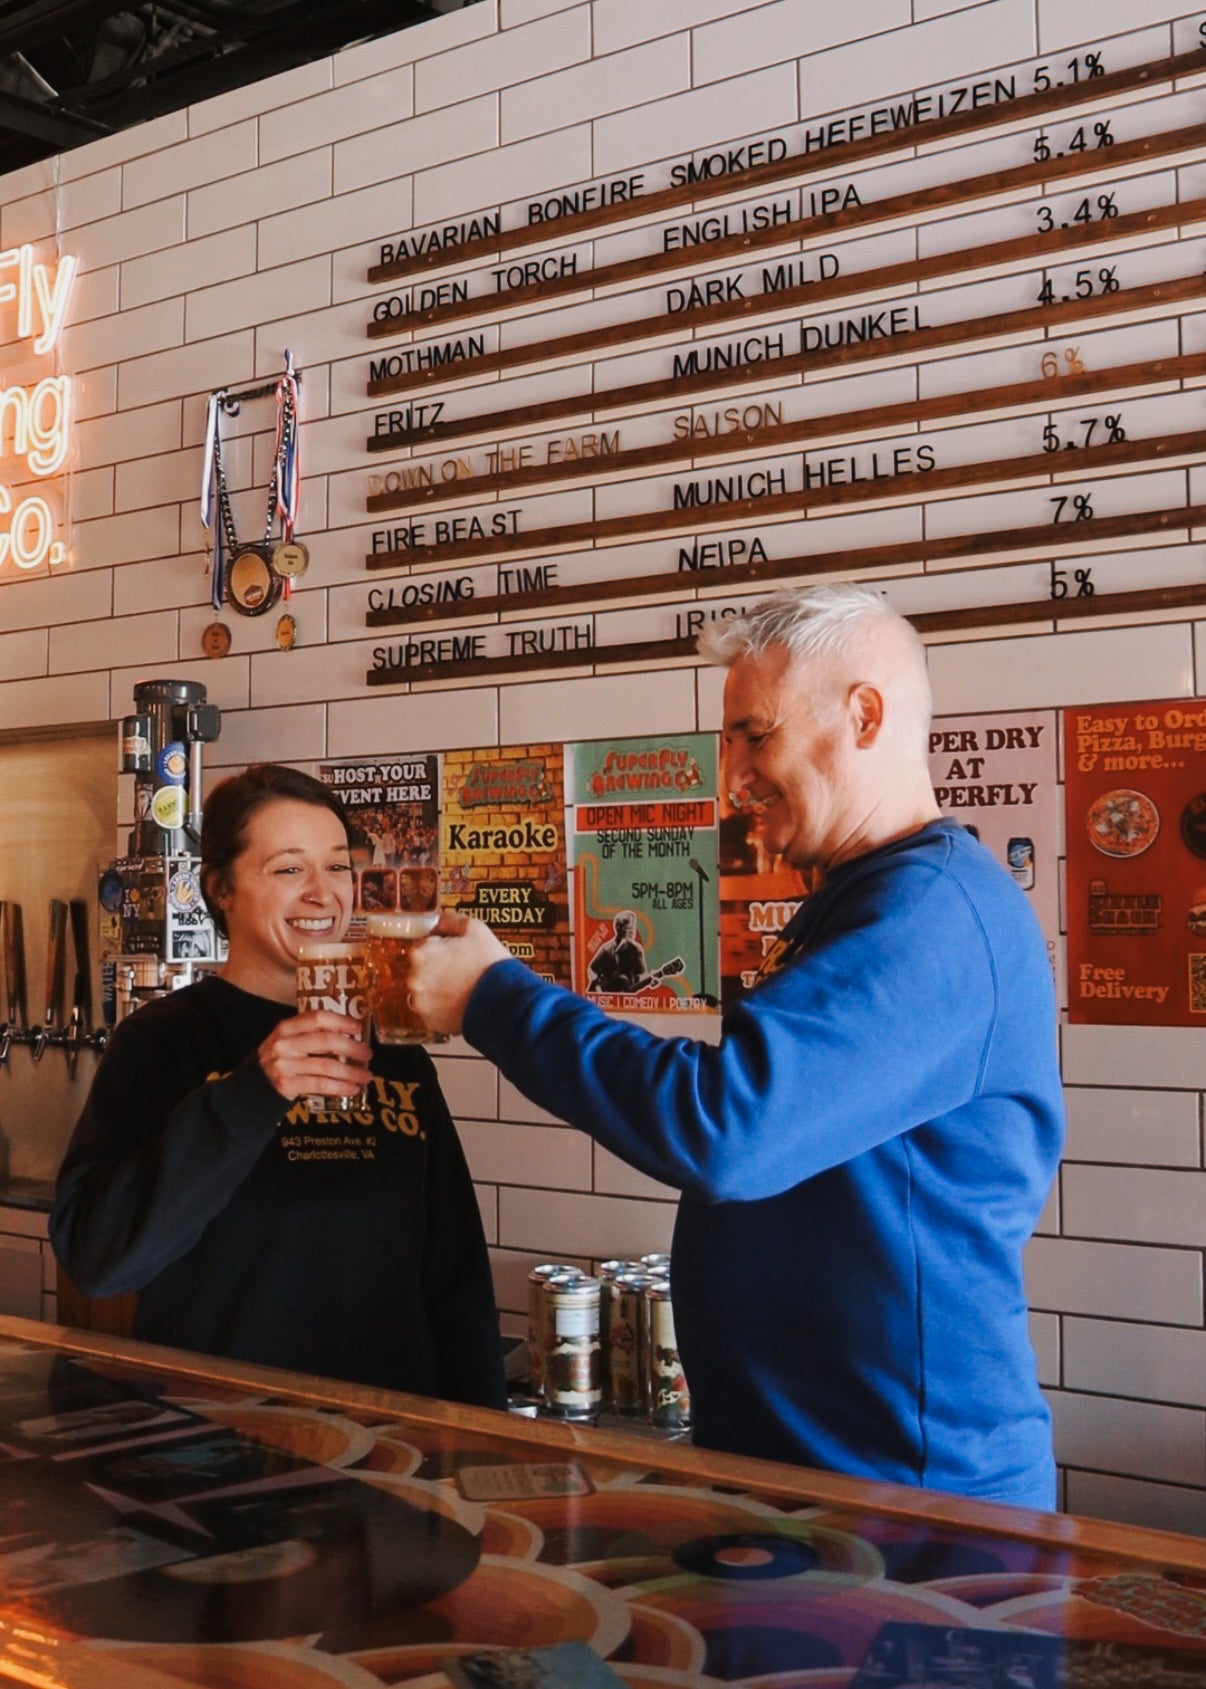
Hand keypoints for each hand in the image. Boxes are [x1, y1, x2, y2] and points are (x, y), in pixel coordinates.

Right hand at [257, 1010, 372, 1102]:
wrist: (253, 1086)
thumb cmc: (281, 1059)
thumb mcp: (289, 1040)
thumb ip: (312, 1034)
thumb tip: (351, 1034)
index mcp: (287, 1027)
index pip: (318, 1017)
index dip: (341, 1021)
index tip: (358, 1028)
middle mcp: (285, 1043)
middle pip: (326, 1041)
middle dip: (352, 1048)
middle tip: (368, 1054)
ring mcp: (285, 1065)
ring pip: (326, 1066)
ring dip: (351, 1072)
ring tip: (366, 1076)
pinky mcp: (287, 1085)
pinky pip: (320, 1085)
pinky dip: (339, 1087)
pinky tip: (353, 1089)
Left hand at [407, 911, 509, 1034]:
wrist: (505, 1001)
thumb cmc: (490, 965)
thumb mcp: (475, 929)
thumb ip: (450, 920)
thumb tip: (440, 921)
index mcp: (421, 952)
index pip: (423, 944)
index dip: (441, 947)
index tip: (454, 953)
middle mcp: (414, 979)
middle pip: (421, 968)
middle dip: (437, 968)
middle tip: (461, 970)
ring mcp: (421, 1002)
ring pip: (426, 990)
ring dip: (438, 988)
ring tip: (462, 988)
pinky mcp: (430, 1021)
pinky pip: (432, 1010)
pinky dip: (442, 1007)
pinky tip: (460, 1002)